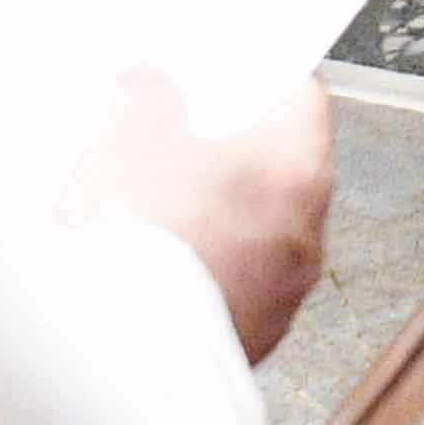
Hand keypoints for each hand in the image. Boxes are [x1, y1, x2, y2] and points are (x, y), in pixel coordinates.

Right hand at [80, 67, 332, 367]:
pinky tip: (163, 262)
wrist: (117, 352)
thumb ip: (147, 100)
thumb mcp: (130, 140)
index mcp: (296, 169)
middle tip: (187, 135)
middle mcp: (306, 233)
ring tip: (164, 204)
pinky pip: (241, 284)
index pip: (304, 99)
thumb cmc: (138, 240)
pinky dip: (213, 267)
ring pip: (263, 231)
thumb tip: (149, 86)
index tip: (238, 72)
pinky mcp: (254, 338)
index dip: (267, 78)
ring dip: (225, 214)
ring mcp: (285, 293)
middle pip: (284, 168)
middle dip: (238, 150)